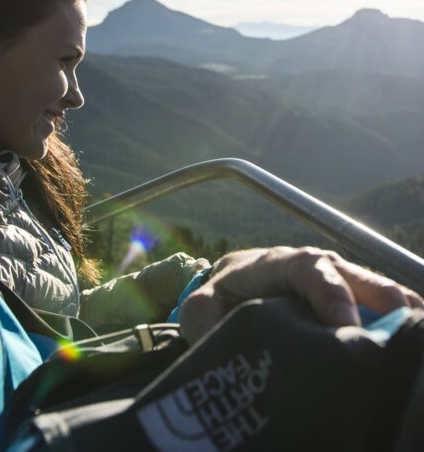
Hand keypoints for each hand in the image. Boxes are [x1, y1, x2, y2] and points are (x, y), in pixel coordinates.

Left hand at [179, 246, 423, 343]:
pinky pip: (376, 303)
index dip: (329, 293)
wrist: (226, 287)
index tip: (345, 328)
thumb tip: (225, 340)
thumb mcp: (200, 309)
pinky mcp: (345, 297)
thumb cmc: (216, 299)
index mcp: (273, 263)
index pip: (306, 268)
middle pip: (349, 273)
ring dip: (395, 307)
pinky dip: (396, 316)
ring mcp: (332, 279)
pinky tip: (411, 338)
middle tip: (403, 327)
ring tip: (417, 333)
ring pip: (370, 286)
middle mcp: (310, 265)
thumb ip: (206, 321)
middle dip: (379, 297)